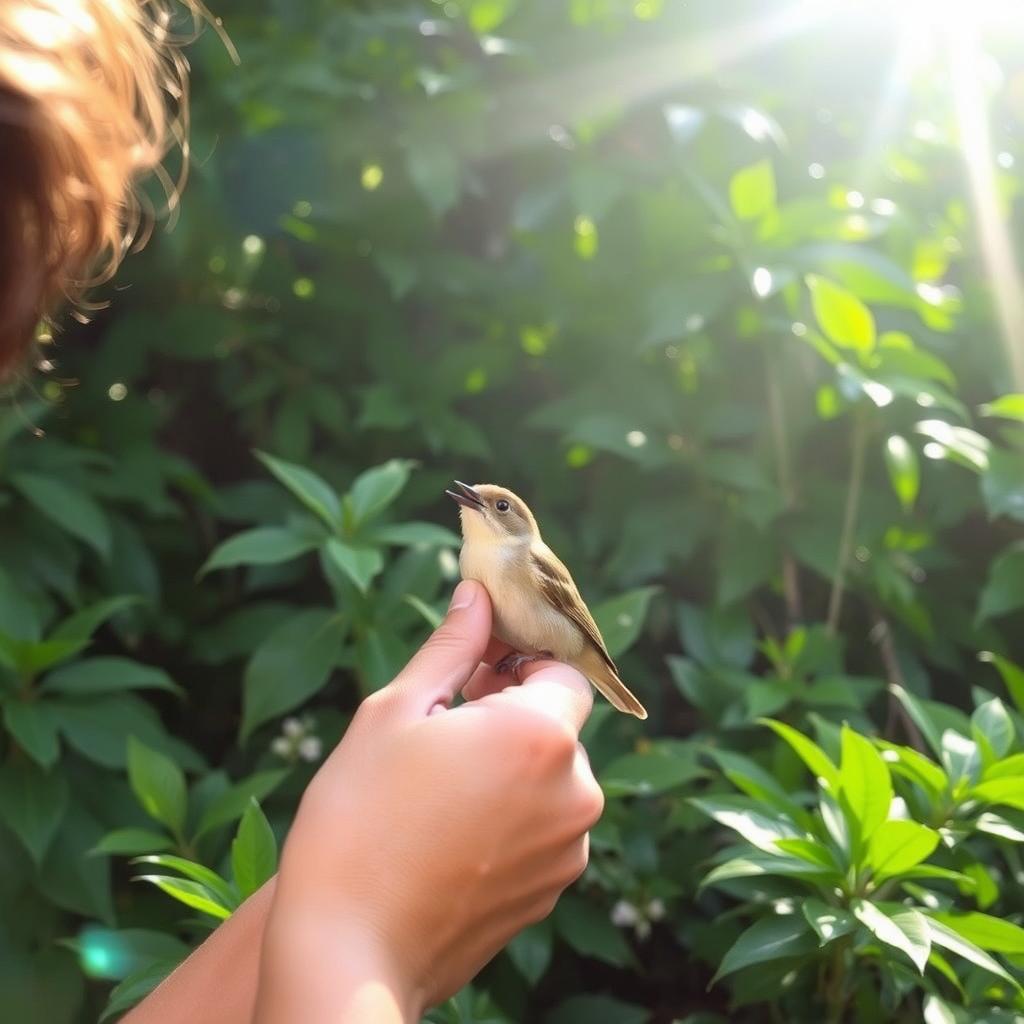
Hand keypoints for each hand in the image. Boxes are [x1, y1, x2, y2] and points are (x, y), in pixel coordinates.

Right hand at [255, 580, 602, 1021]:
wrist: (348, 950)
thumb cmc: (359, 818)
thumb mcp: (396, 712)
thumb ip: (452, 647)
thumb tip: (477, 595)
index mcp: (539, 736)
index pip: (565, 670)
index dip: (524, 661)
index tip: (477, 669)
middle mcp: (573, 792)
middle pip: (560, 726)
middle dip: (514, 712)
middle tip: (447, 720)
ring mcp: (567, 850)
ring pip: (552, 779)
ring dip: (513, 766)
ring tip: (441, 782)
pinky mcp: (551, 892)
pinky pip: (545, 829)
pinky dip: (513, 815)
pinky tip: (451, 828)